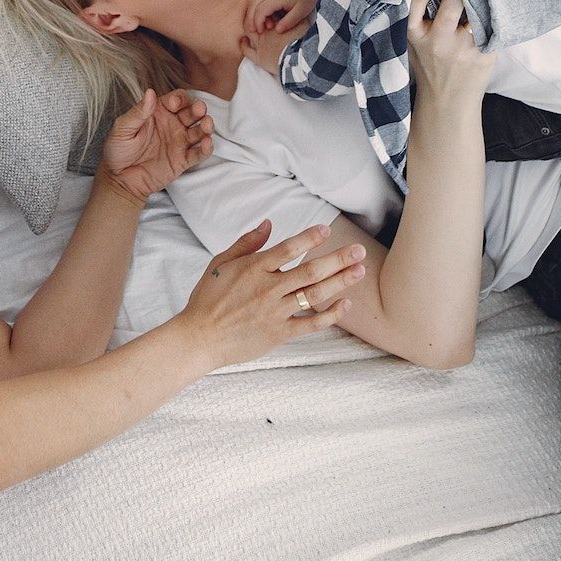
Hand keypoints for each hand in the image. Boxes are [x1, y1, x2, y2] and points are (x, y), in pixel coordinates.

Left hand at [97, 88, 213, 204]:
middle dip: (198, 109)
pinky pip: (199, 153)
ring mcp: (179, 142)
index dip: (179, 98)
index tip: (174, 104)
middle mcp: (172, 124)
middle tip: (199, 109)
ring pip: (199, 131)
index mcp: (158, 112)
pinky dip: (206, 148)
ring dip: (206, 126)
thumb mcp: (122, 129)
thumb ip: (138, 112)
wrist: (119, 179)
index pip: (176, 99)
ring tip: (206, 125)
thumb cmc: (118, 151)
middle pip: (192, 112)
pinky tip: (207, 143)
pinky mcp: (183, 160)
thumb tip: (149, 92)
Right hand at [174, 220, 364, 367]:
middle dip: (338, 259)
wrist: (200, 338)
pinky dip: (330, 315)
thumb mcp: (221, 263)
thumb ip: (246, 243)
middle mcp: (268, 289)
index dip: (309, 238)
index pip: (288, 249)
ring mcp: (275, 312)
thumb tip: (269, 223)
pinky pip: (310, 324)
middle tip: (360, 250)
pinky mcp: (279, 333)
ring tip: (360, 271)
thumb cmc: (208, 298)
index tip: (327, 231)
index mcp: (253, 268)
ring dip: (340, 282)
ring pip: (314, 295)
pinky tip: (345, 304)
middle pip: (310, 271)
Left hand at [238, 16, 308, 77]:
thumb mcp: (305, 27)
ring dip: (249, 28)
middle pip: (257, 20)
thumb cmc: (302, 43)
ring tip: (251, 27)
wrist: (297, 59)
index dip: (267, 13)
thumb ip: (302, 19)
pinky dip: (243, 45)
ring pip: (249, 31)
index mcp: (277, 23)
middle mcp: (267, 32)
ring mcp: (261, 44)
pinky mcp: (259, 57)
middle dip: (256, 18)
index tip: (269, 14)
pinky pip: (246, 50)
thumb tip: (304, 13)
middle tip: (258, 18)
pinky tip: (243, 41)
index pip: (268, 14)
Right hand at [244, 0, 325, 38]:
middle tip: (255, 31)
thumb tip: (277, 30)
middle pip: (253, 5)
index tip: (260, 31)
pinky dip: (261, 9)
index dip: (258, 22)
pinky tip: (269, 17)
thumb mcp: (300, 13)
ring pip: (255, 2)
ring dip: (256, 14)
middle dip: (252, 19)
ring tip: (267, 25)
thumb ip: (288, 23)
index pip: (260, 10)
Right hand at [405, 0, 494, 104]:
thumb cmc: (430, 66)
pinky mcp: (484, 54)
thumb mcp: (415, 42)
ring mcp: (464, 48)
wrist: (447, 103)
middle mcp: (440, 40)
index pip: (417, 2)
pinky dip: (494, 13)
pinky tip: (497, 3)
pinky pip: (492, 25)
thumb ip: (420, 16)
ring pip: (477, 11)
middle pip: (454, 2)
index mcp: (417, 35)